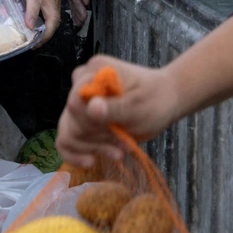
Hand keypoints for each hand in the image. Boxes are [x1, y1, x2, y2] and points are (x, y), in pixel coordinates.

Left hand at [0, 0, 60, 43]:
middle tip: (35, 44)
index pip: (35, 1)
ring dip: (49, 32)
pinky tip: (41, 32)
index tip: (29, 26)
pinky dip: (51, 26)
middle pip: (53, 16)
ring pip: (57, 18)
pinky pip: (56, 15)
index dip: (32, 14)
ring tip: (37, 42)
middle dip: (46, 32)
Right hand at [56, 56, 179, 167]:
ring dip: (93, 146)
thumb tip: (92, 108)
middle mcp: (82, 83)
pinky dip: (76, 153)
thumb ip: (115, 108)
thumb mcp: (139, 107)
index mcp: (95, 72)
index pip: (76, 102)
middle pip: (70, 119)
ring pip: (68, 132)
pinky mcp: (83, 117)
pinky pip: (67, 139)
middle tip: (123, 143)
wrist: (165, 101)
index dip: (91, 122)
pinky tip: (91, 161)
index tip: (115, 130)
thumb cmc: (155, 100)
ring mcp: (81, 101)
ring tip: (119, 151)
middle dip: (96, 137)